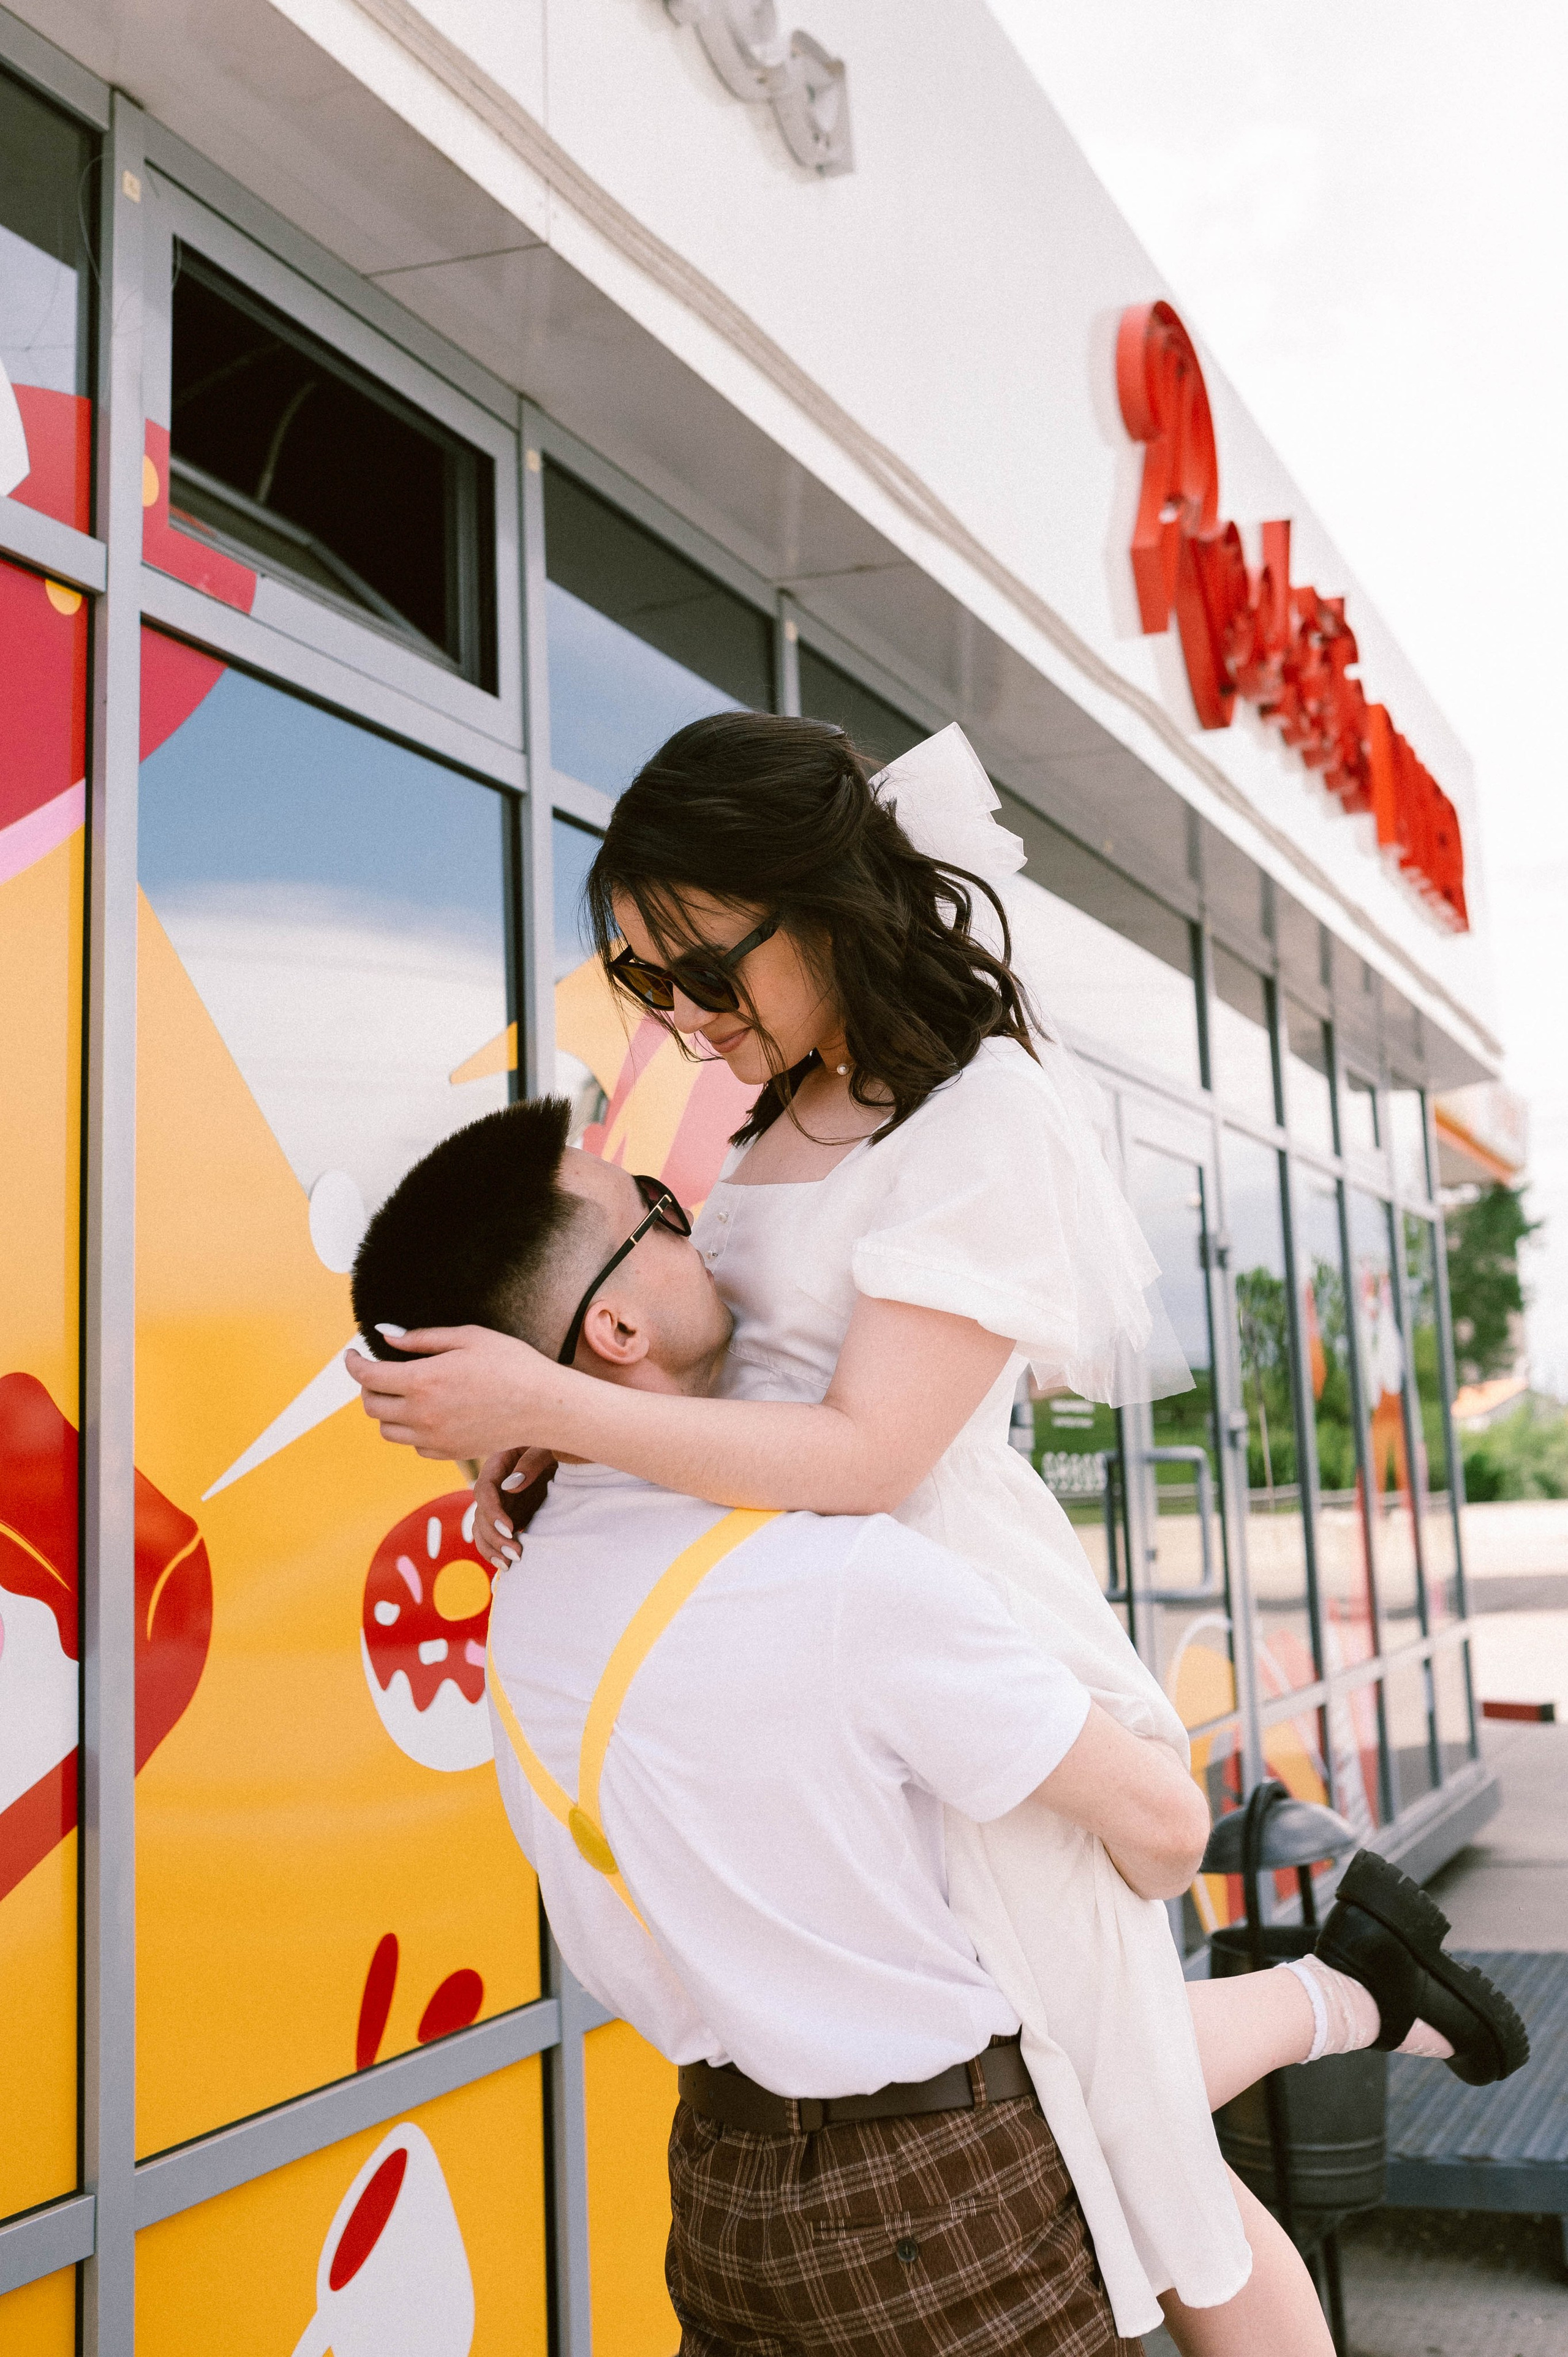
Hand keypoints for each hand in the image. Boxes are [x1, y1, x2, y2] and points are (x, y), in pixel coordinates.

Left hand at [344, 1327, 558, 1461]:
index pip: (367, 1377)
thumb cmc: (512, 1364)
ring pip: (387, 1430)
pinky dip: (411, 1430)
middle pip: (371, 1406)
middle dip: (368, 1386)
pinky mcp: (449, 1453)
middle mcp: (422, 1415)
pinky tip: (428, 1413)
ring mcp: (434, 1439)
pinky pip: (414, 1446)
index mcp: (422, 1381)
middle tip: (381, 1371)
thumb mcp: (467, 1337)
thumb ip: (422, 1338)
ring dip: (387, 1410)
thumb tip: (386, 1335)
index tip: (353, 1354)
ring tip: (404, 1393)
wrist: (545, 1406)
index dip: (352, 1363)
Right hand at [473, 1446, 556, 1568]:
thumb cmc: (561, 1444)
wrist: (574, 1456)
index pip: (484, 1489)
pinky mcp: (510, 1515)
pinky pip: (494, 1535)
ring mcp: (501, 1502)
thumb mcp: (549, 1446)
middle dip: (494, 1536)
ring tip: (510, 1564)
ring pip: (482, 1528)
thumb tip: (509, 1486)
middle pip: (481, 1514)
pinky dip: (496, 1550)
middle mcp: (495, 1485)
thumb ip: (531, 1462)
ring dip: (492, 1548)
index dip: (492, 1511)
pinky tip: (507, 1565)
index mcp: (499, 1463)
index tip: (509, 1528)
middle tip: (516, 1552)